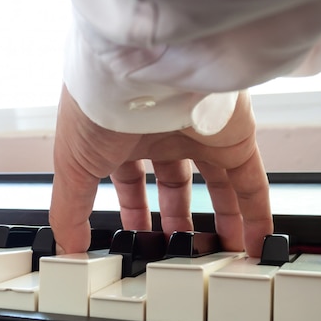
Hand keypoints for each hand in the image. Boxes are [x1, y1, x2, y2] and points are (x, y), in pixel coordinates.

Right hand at [49, 85, 272, 256]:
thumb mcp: (72, 166)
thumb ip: (70, 209)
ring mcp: (199, 134)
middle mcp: (160, 133)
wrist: (143, 69)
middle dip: (174, 218)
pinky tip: (253, 239)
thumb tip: (66, 248)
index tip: (137, 237)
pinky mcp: (233, 137)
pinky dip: (254, 212)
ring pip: (214, 183)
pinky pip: (249, 181)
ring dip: (218, 219)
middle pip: (173, 182)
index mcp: (120, 137)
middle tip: (178, 249)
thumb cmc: (99, 107)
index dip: (133, 209)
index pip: (129, 179)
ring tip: (218, 251)